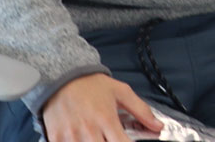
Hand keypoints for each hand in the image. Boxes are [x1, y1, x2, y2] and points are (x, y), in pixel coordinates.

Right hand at [42, 73, 161, 141]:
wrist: (64, 78)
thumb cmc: (93, 85)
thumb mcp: (122, 92)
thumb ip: (141, 110)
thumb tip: (158, 126)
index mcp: (107, 119)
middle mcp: (89, 130)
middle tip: (112, 137)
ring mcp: (70, 136)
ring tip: (100, 136)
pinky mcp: (56, 138)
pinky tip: (82, 138)